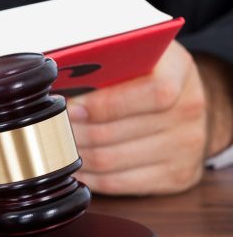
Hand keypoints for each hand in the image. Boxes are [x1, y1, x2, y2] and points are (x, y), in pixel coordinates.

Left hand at [67, 40, 231, 194]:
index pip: (151, 93)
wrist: (184, 103)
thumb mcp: (132, 53)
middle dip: (72, 132)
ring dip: (75, 155)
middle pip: (114, 132)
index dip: (101, 104)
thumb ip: (102, 62)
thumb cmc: (145, 74)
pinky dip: (89, 176)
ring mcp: (186, 146)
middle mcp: (189, 109)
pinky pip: (118, 182)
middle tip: (48, 130)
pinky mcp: (177, 175)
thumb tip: (56, 84)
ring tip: (56, 146)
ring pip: (110, 160)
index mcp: (178, 70)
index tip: (69, 107)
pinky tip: (75, 166)